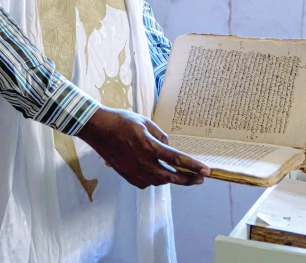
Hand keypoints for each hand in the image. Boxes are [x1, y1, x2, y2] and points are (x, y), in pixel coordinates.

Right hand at [76, 106, 209, 188]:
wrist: (98, 129)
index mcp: (150, 146)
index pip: (177, 160)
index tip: (207, 172)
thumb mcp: (145, 122)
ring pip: (158, 182)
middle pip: (171, 177)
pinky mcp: (126, 175)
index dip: (194, 166)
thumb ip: (160, 135)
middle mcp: (143, 162)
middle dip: (188, 179)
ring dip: (171, 180)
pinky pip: (145, 183)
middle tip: (199, 179)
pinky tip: (158, 175)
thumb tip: (167, 146)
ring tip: (180, 176)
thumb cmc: (121, 121)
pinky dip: (154, 180)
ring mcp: (134, 171)